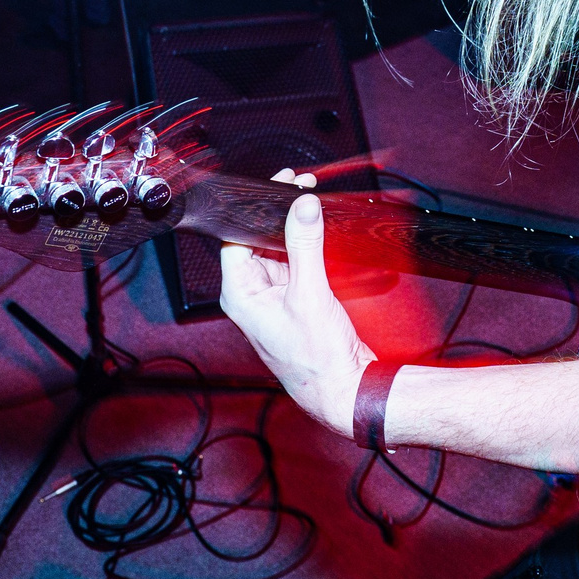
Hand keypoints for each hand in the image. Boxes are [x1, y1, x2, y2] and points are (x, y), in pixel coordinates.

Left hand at [216, 173, 375, 436]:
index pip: (235, 238)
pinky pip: (296, 266)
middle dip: (279, 216)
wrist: (343, 390)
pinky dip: (307, 250)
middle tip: (302, 190)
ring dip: (295, 232)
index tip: (278, 187)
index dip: (254, 210)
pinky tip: (320, 236)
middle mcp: (252, 296)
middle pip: (258, 241)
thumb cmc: (316, 359)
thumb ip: (305, 245)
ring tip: (314, 208)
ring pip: (279, 252)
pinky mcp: (295, 302)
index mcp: (239, 295)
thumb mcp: (309, 294)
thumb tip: (302, 206)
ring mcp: (273, 299)